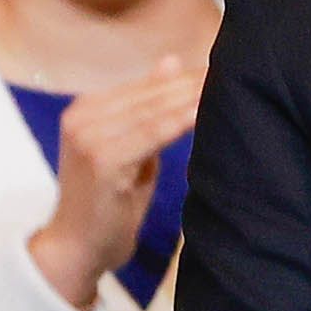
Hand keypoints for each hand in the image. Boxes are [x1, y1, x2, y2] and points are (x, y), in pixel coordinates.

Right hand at [26, 52, 203, 308]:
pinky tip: (204, 112)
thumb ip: (146, 109)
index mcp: (84, 109)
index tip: (222, 68)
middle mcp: (81, 116)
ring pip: (153, 111)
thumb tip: (173, 61)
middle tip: (234, 71)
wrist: (77, 250)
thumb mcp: (129, 150)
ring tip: (228, 86)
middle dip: (193, 83)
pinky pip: (151, 135)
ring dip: (192, 97)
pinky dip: (179, 122)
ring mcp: (88, 137)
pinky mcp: (102, 160)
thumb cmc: (108, 205)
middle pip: (150, 95)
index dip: (184, 77)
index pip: (144, 86)